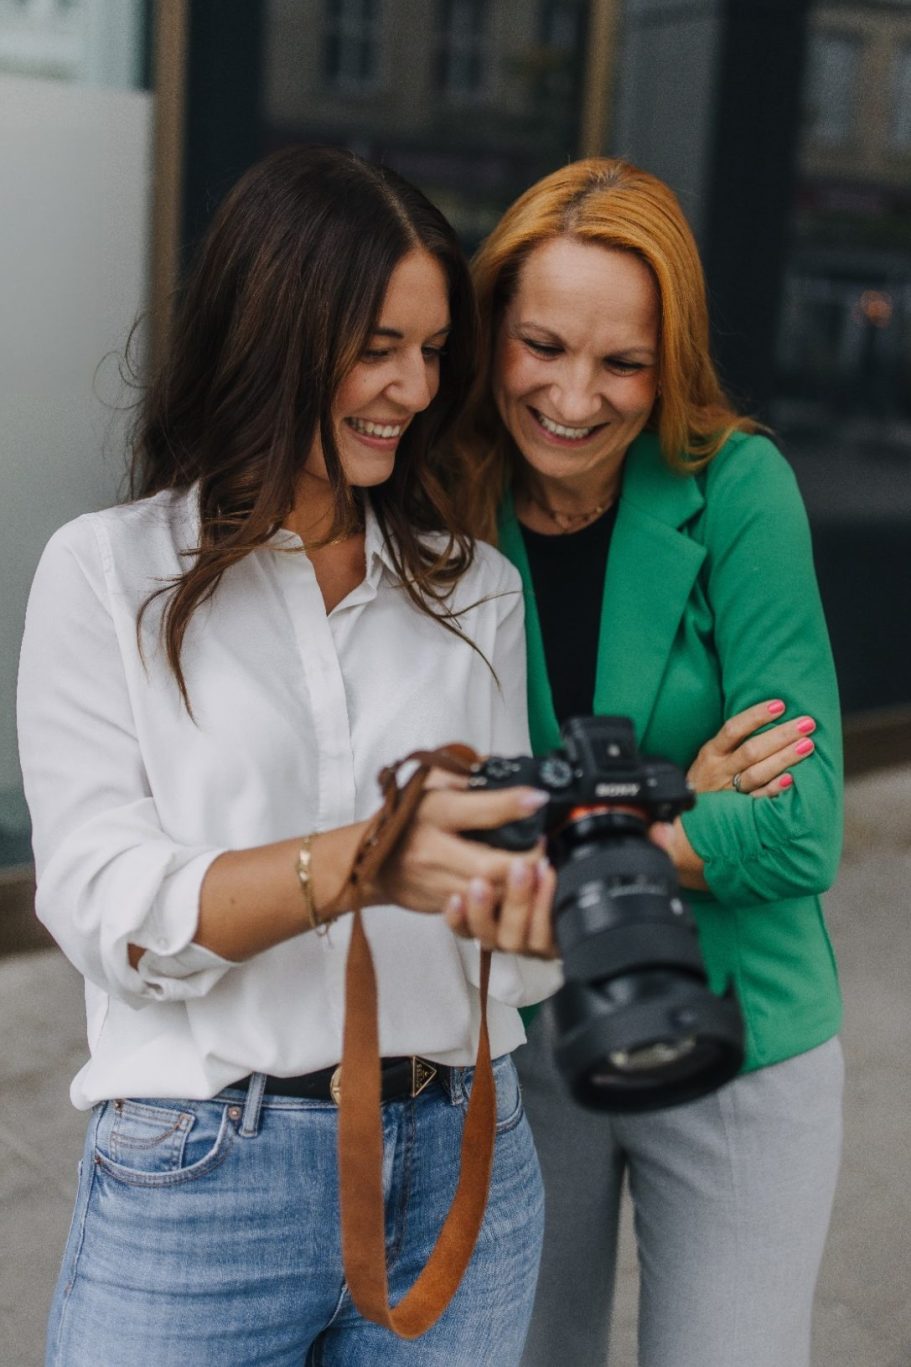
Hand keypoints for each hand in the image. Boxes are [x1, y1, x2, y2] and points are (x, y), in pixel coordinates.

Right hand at [377, 784, 556, 957]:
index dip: (512, 805)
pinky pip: (478, 909)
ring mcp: (435, 882)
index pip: (477, 810)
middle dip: (526, 860)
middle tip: (546, 846)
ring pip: (488, 894)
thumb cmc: (404, 817)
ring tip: (539, 870)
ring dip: (519, 885)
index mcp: (433, 813)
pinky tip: (518, 891)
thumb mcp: (429, 785)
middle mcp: (433, 850)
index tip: (539, 799)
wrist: (368, 859)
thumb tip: (503, 775)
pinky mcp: (439, 904)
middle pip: (489, 865)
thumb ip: (464, 778)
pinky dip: (502, 901)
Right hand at [687, 700, 815, 797]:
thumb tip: (770, 716)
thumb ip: (732, 741)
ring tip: (808, 745)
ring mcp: (728, 791)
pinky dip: (774, 789)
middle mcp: (719, 770)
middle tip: (807, 723)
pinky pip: (758, 799)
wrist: (688, 816)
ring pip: (758, 773)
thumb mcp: (711, 756)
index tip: (780, 705)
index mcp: (711, 752)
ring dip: (784, 758)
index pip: (733, 729)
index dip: (756, 716)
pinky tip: (792, 779)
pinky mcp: (737, 809)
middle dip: (781, 735)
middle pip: (751, 751)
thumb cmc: (708, 777)